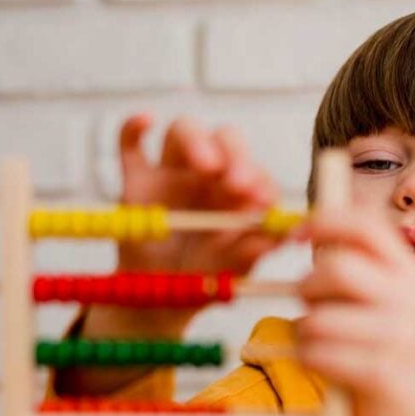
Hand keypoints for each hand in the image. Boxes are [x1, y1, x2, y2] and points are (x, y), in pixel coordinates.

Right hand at [116, 113, 283, 277]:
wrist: (160, 294)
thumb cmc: (203, 274)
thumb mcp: (232, 269)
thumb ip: (254, 250)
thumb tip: (284, 237)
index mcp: (239, 192)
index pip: (254, 170)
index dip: (260, 180)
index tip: (260, 200)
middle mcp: (209, 175)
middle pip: (224, 139)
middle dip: (235, 154)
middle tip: (237, 183)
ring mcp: (171, 173)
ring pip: (182, 131)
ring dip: (197, 140)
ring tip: (208, 167)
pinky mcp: (136, 181)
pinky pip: (131, 146)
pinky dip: (133, 128)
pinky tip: (145, 120)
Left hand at [295, 208, 414, 415]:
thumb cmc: (379, 339)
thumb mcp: (375, 293)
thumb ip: (347, 263)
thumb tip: (297, 230)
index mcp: (405, 268)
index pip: (366, 227)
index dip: (325, 222)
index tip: (294, 234)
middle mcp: (408, 296)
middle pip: (337, 269)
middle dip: (308, 286)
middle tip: (309, 302)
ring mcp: (398, 335)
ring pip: (319, 319)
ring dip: (304, 330)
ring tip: (317, 339)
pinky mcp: (381, 371)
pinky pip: (318, 355)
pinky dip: (308, 357)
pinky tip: (322, 360)